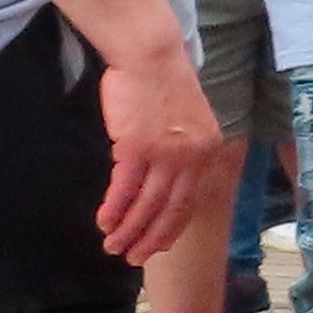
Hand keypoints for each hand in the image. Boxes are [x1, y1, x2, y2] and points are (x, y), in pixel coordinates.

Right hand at [89, 38, 228, 261]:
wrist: (150, 54)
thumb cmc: (163, 82)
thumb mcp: (189, 119)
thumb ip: (184, 149)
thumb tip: (167, 177)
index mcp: (208, 150)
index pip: (191, 200)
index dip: (172, 227)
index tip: (158, 245)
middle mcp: (192, 157)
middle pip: (171, 210)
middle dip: (150, 239)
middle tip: (133, 258)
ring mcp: (165, 154)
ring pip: (147, 205)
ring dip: (129, 230)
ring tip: (113, 246)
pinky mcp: (137, 148)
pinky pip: (125, 189)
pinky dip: (114, 209)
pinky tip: (105, 221)